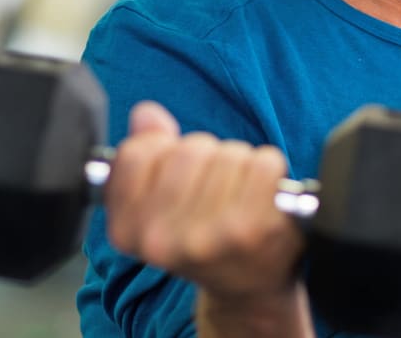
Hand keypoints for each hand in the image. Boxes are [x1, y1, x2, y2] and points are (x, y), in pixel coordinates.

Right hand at [104, 102, 305, 303]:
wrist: (249, 286)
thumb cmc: (206, 239)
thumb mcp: (161, 207)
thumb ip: (147, 156)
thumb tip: (146, 114)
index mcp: (129, 232)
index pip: (135, 154)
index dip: (163, 149)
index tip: (177, 171)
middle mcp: (162, 239)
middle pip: (187, 150)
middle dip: (208, 157)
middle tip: (216, 188)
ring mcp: (208, 234)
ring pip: (227, 153)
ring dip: (240, 164)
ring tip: (240, 195)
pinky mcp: (252, 226)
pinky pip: (263, 162)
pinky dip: (270, 169)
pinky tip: (264, 196)